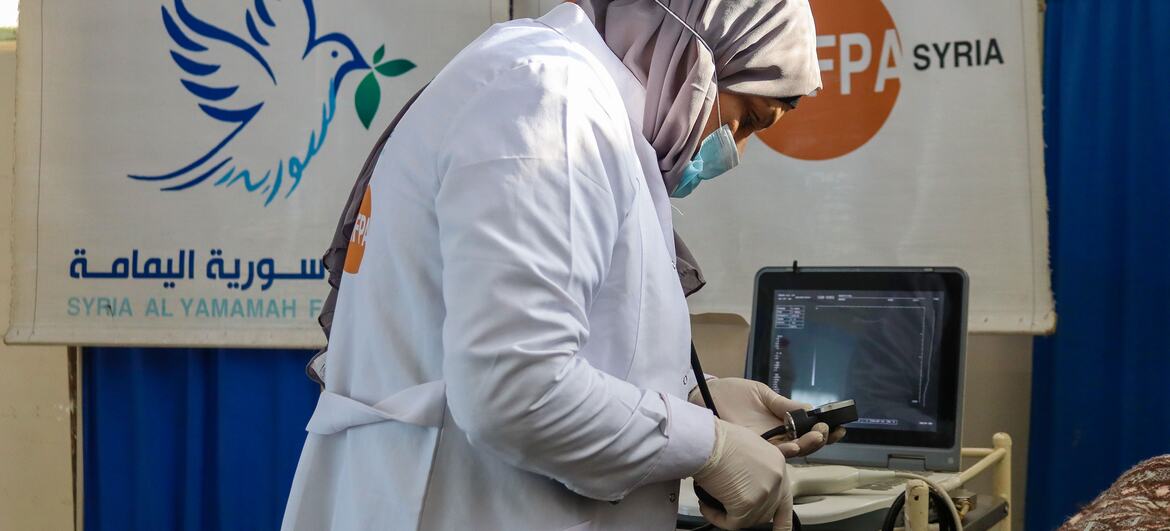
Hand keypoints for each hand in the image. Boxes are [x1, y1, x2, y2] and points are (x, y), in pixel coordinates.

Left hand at [690, 377, 845, 457]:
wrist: (704, 395)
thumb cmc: (731, 394)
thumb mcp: (762, 394)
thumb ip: (784, 404)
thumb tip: (810, 409)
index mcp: (780, 423)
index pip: (807, 431)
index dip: (824, 431)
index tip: (838, 426)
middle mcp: (775, 437)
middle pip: (804, 445)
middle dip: (820, 440)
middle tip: (826, 431)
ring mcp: (763, 445)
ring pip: (792, 452)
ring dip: (807, 446)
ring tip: (817, 437)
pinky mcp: (750, 449)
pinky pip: (771, 454)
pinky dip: (785, 450)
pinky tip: (794, 445)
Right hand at [694, 419, 791, 529]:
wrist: (705, 440)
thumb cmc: (716, 438)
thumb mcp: (745, 445)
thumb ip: (755, 465)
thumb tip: (748, 479)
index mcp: (777, 463)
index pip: (785, 498)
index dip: (781, 518)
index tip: (778, 527)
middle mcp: (776, 479)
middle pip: (767, 511)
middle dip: (747, 512)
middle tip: (728, 506)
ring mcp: (764, 493)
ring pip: (749, 519)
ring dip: (728, 514)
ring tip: (711, 500)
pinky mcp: (747, 504)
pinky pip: (732, 523)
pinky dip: (716, 517)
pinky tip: (706, 506)